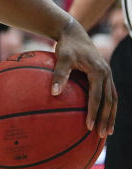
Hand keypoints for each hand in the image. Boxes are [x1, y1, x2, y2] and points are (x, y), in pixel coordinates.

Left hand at [53, 17, 116, 137]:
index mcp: (99, 72)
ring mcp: (108, 75)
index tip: (88, 126)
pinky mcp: (105, 76)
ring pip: (113, 100)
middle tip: (101, 135)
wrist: (74, 33)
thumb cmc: (66, 46)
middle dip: (106, 119)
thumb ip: (59, 74)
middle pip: (109, 102)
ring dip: (111, 116)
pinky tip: (104, 118)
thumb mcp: (62, 57)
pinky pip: (110, 95)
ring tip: (107, 132)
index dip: (93, 113)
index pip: (97, 97)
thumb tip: (54, 93)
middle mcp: (107, 74)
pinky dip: (109, 107)